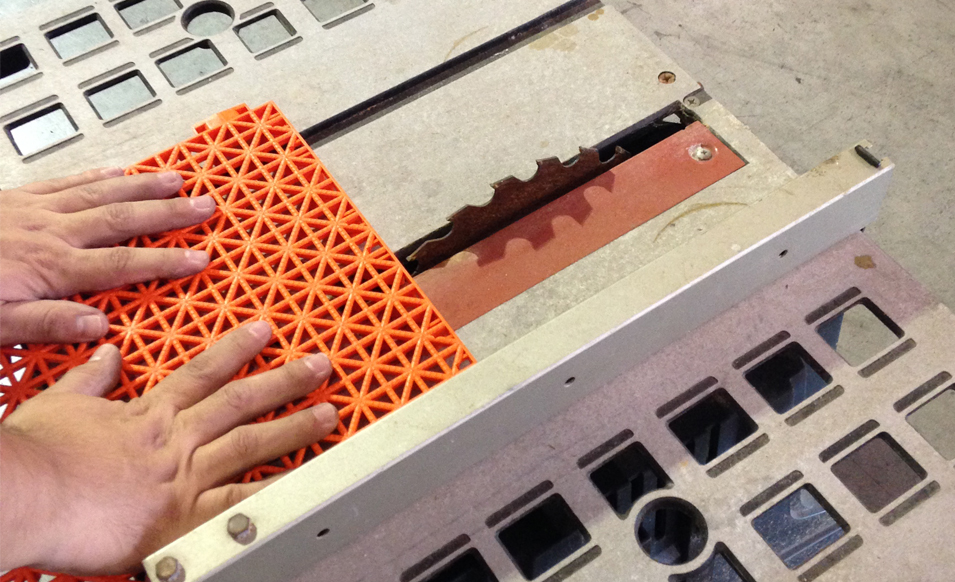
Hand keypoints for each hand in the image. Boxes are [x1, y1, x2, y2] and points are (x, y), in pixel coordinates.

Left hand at [0, 168, 214, 345]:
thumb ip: (46, 323)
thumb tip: (99, 326)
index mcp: (52, 268)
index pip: (121, 264)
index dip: (165, 262)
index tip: (198, 259)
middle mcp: (52, 233)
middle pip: (122, 219)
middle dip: (168, 212)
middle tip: (203, 206)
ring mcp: (35, 211)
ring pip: (100, 193)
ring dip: (142, 186)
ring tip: (175, 180)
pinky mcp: (16, 198)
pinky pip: (64, 182)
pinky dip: (95, 175)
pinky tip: (115, 170)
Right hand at [0, 321, 337, 574]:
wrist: (27, 497)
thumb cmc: (35, 458)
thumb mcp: (57, 403)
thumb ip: (88, 378)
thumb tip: (105, 351)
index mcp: (147, 412)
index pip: (203, 371)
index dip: (238, 347)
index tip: (265, 330)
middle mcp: (175, 439)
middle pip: (241, 401)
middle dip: (285, 380)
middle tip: (320, 365)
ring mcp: (184, 476)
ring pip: (252, 444)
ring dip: (294, 426)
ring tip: (329, 414)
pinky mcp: (184, 516)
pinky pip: (240, 500)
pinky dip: (273, 489)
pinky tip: (304, 480)